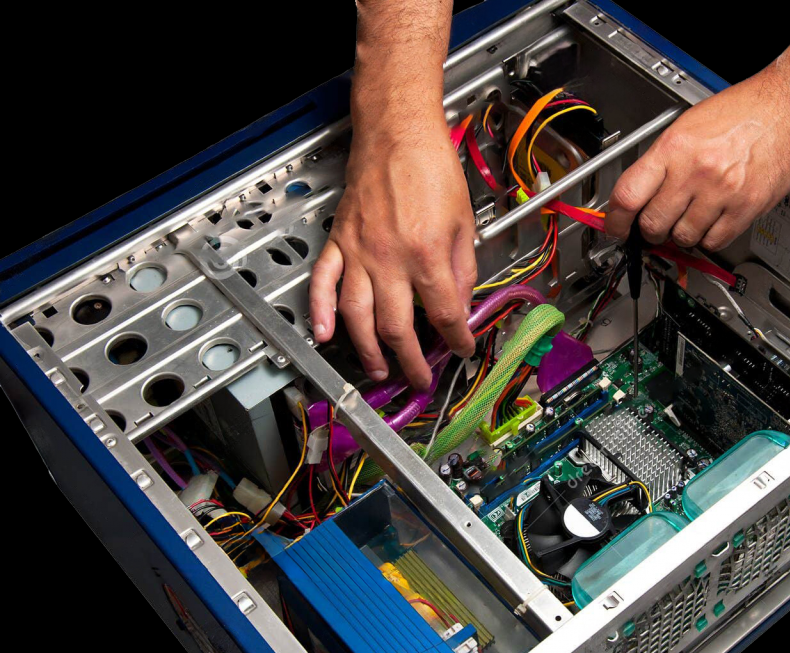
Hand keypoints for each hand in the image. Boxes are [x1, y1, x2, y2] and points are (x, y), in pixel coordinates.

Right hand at [309, 118, 476, 390]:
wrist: (397, 132)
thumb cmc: (431, 167)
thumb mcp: (464, 221)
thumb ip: (463, 269)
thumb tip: (462, 304)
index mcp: (428, 253)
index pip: (445, 312)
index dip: (456, 338)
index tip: (461, 348)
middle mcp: (390, 258)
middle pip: (398, 326)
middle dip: (410, 360)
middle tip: (418, 379)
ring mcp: (359, 252)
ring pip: (358, 315)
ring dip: (367, 350)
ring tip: (377, 371)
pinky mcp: (339, 241)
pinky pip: (324, 283)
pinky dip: (321, 311)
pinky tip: (325, 333)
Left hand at [604, 68, 789, 249]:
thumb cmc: (744, 110)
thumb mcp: (688, 125)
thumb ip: (662, 162)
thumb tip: (638, 194)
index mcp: (674, 147)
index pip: (629, 195)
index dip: (615, 220)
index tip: (614, 228)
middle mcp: (695, 171)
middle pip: (653, 223)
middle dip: (650, 230)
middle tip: (655, 225)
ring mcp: (721, 192)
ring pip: (683, 237)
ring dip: (681, 235)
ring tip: (689, 218)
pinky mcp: (747, 208)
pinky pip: (714, 241)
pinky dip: (708, 238)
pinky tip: (711, 222)